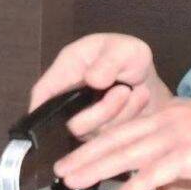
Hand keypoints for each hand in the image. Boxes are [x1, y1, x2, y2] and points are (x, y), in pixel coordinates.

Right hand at [29, 33, 172, 138]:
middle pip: (71, 123)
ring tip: (135, 91)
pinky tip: (138, 100)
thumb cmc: (130, 59)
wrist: (148, 81)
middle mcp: (69, 100)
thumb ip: (109, 61)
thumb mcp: (125, 50)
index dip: (42, 108)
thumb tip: (92, 80)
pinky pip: (112, 139)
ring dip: (121, 113)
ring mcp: (84, 121)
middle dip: (102, 111)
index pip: (42, 94)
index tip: (57, 116)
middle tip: (124, 91)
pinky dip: (129, 121)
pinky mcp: (99, 136)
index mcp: (66, 71)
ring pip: (95, 134)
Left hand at [55, 100, 190, 189]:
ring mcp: (175, 136)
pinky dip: (129, 189)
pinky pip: (150, 174)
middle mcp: (166, 119)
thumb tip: (158, 166)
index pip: (124, 127)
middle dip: (85, 156)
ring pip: (125, 154)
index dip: (97, 142)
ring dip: (95, 171)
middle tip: (61, 171)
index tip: (76, 155)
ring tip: (73, 184)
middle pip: (116, 139)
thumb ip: (177, 143)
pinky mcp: (187, 154)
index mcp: (168, 112)